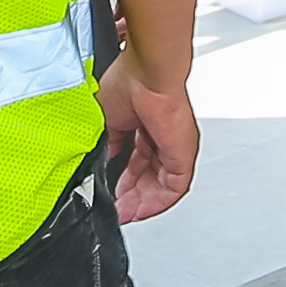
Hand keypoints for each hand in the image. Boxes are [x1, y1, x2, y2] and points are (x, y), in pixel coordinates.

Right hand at [100, 67, 201, 222]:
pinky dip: (156, 203)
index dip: (125, 180)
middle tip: (117, 209)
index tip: (112, 194)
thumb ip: (108, 142)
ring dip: (142, 203)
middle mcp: (164, 138)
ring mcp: (175, 148)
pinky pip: (173, 189)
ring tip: (124, 213)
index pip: (139, 161)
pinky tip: (140, 211)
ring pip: (162, 186)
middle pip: (150, 176)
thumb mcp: (107, 118)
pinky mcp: (182, 156)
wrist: (146, 73)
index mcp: (147, 126)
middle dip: (132, 196)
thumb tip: (103, 159)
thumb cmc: (129, 82)